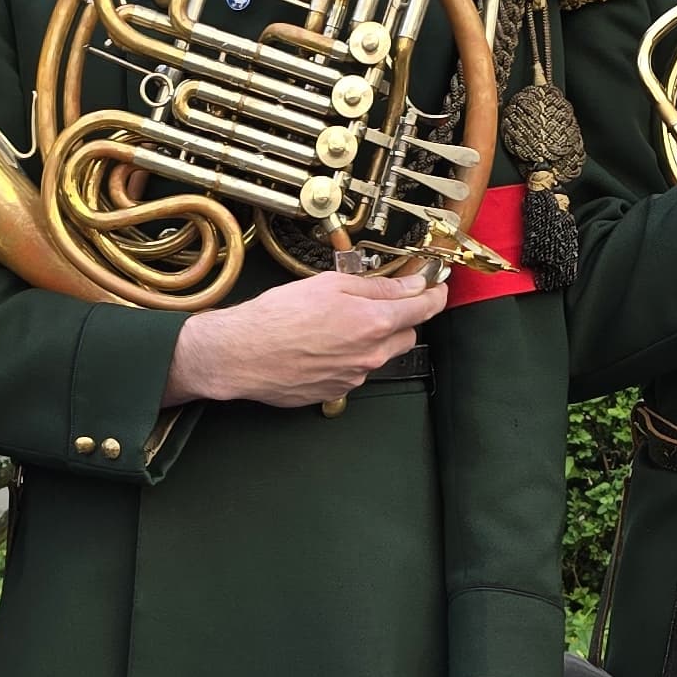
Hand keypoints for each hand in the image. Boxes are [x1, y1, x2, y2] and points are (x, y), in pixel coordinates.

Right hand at [167, 265, 447, 410]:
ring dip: (370, 339)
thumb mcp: (329, 284)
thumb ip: (377, 286)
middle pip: (407, 335)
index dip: (435, 294)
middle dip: (399, 318)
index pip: (425, 309)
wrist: (241, 355)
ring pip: (379, 355)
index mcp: (375, 323)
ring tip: (336, 324)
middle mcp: (371, 355)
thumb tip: (412, 285)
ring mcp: (355, 378)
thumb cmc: (277, 316)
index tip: (436, 286)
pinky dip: (346, 358)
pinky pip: (354, 372)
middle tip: (376, 301)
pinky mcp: (336, 392)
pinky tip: (320, 346)